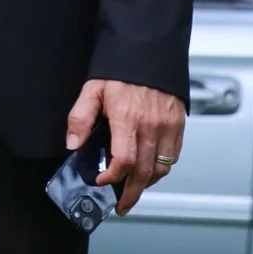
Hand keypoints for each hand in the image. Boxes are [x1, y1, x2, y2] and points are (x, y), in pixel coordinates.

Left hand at [66, 78, 185, 216]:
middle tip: (122, 205)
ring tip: (135, 190)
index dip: (112, 178)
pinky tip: (151, 170)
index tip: (102, 182)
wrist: (149, 48)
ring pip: (162, 167)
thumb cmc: (121, 68)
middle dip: (132, 193)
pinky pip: (174, 154)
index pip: (124, 162)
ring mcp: (168, 125)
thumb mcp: (92, 90)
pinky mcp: (178, 123)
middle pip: (144, 172)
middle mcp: (151, 126)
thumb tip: (74, 144)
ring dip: (148, 183)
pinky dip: (163, 168)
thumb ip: (81, 118)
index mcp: (128, 119)